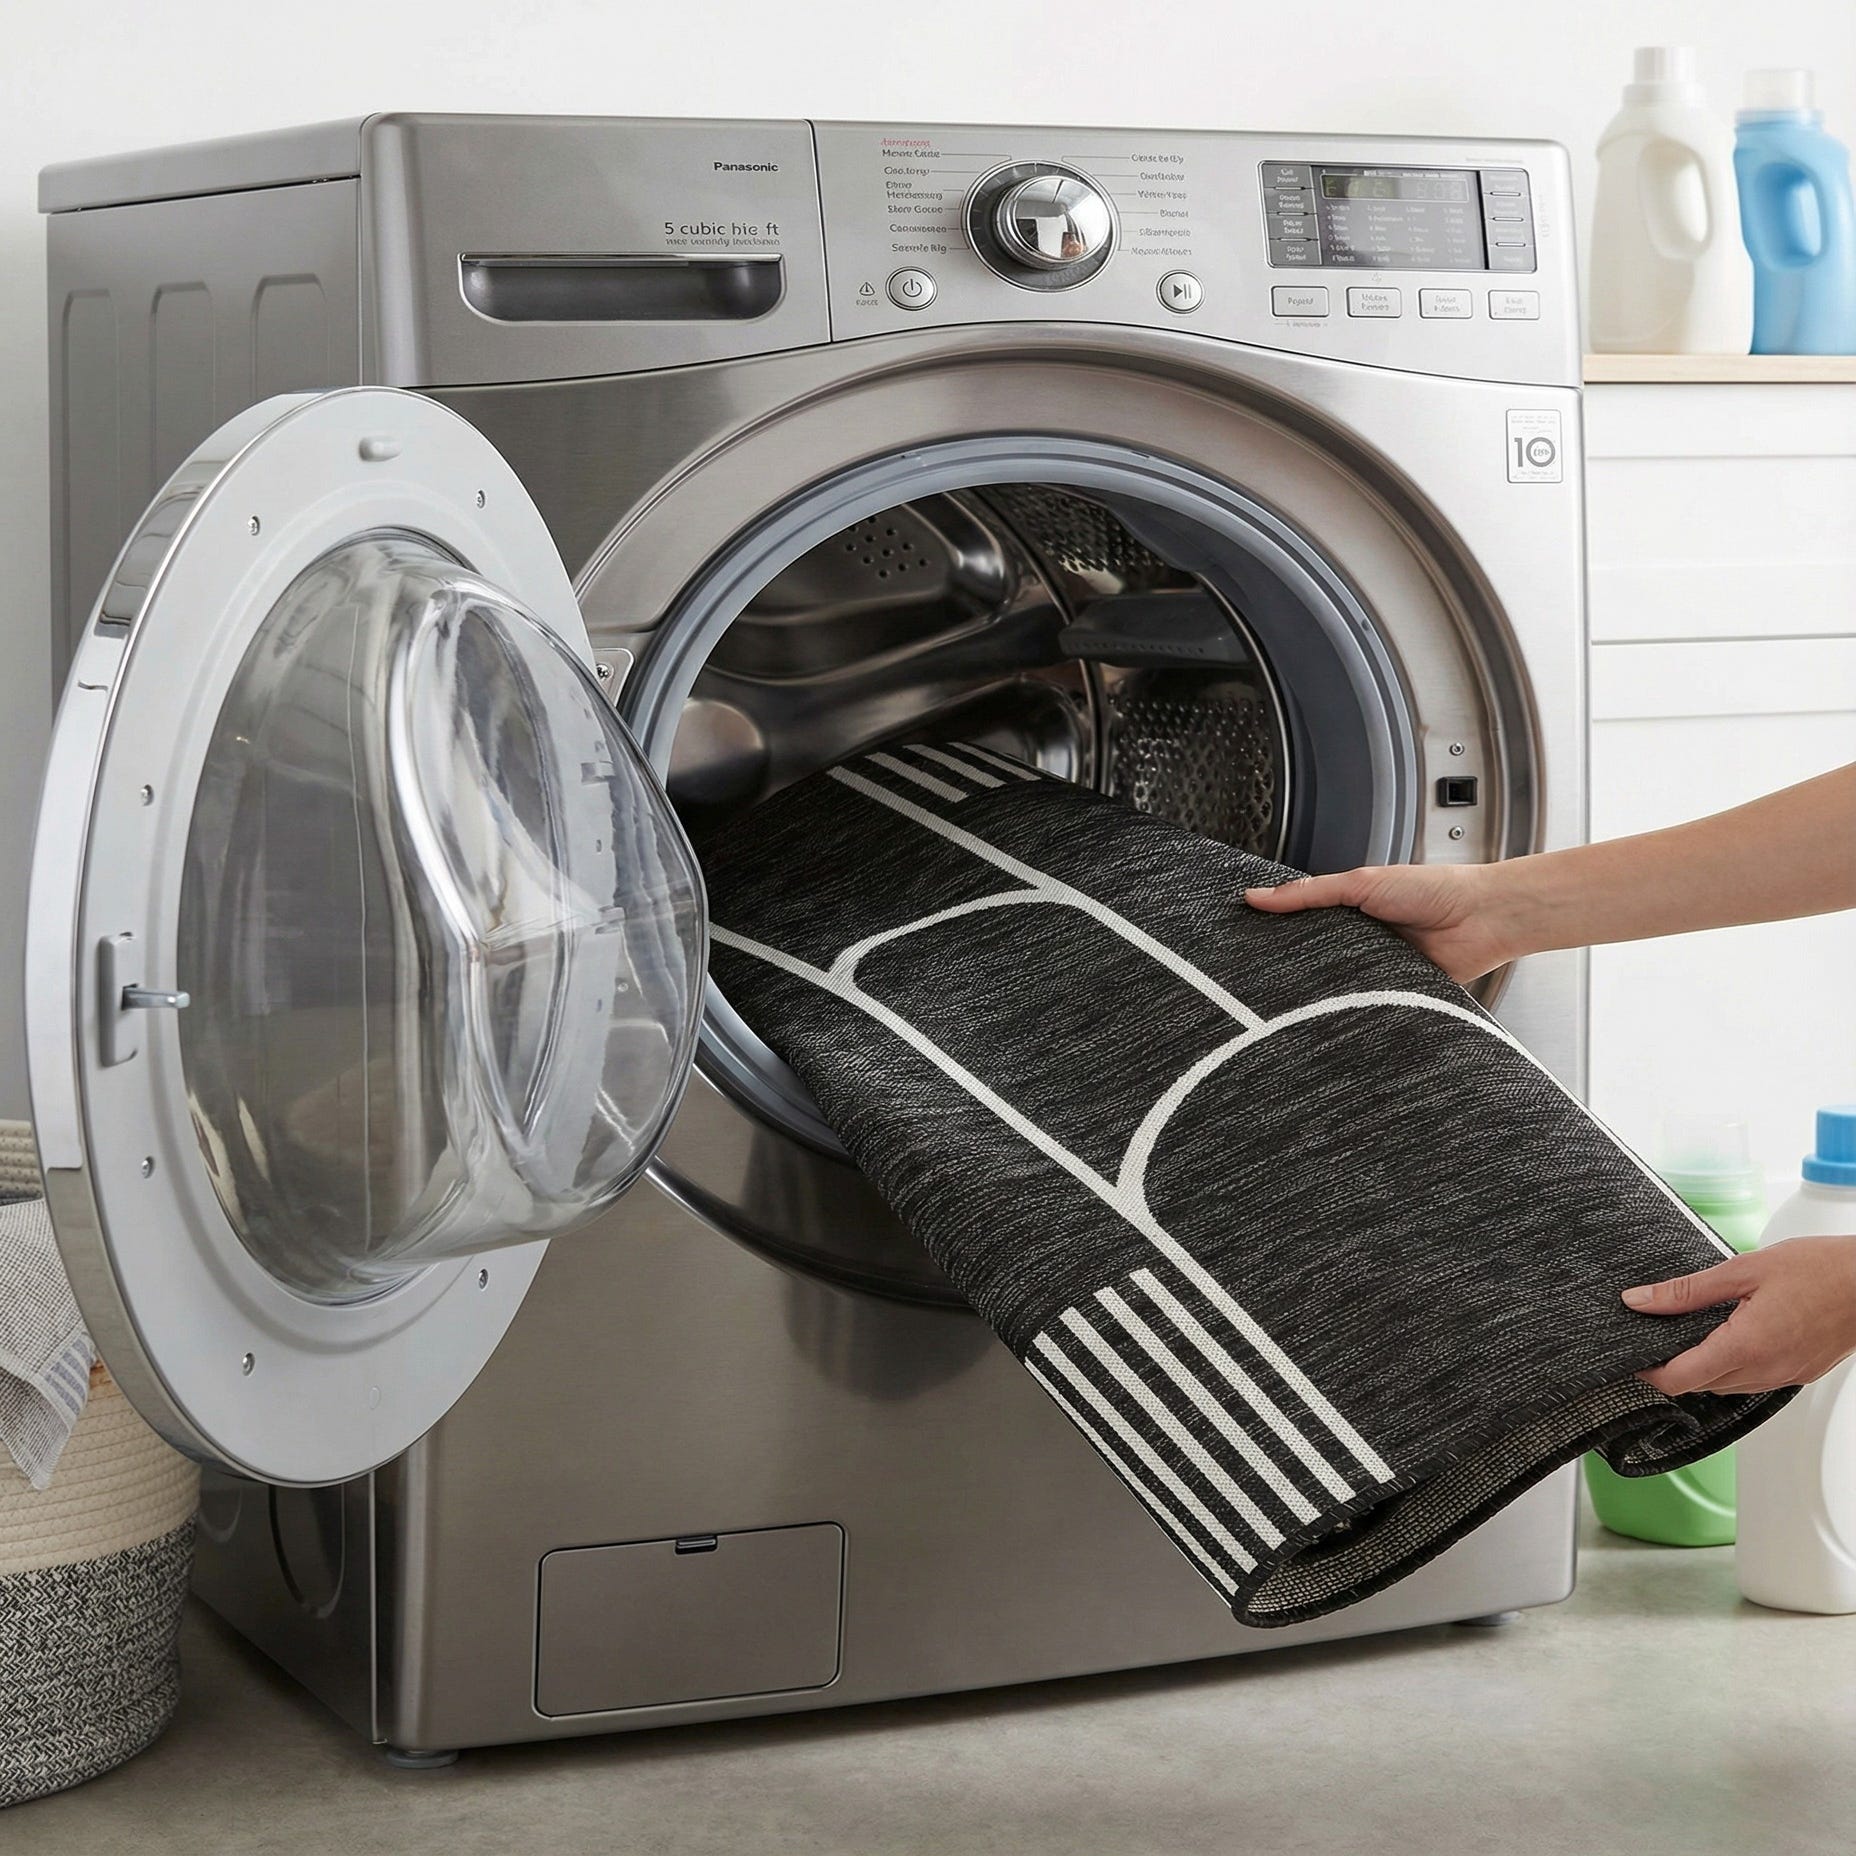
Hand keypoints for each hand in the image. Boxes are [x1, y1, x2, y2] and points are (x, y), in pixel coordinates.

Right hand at [1244, 862, 1520, 983]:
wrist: (1484, 918)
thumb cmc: (1433, 890)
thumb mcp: (1362, 883)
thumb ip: (1311, 893)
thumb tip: (1257, 897)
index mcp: (1347, 911)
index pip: (1299, 925)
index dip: (1273, 933)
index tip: (1241, 943)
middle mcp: (1358, 942)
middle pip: (1313, 959)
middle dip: (1293, 970)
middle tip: (1257, 981)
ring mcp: (1376, 969)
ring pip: (1337, 986)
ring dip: (1324, 992)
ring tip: (1292, 1002)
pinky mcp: (1394, 994)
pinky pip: (1366, 1005)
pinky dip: (1355, 1009)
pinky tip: (1335, 1015)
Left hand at [1622, 1235, 1855, 1394]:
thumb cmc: (1821, 1271)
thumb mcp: (1743, 1270)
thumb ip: (1687, 1291)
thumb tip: (1640, 1300)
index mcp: (1746, 1347)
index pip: (1681, 1379)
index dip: (1650, 1372)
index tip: (1634, 1357)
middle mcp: (1766, 1370)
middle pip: (1701, 1385)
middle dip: (1674, 1367)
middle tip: (1659, 1336)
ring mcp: (1785, 1376)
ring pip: (1727, 1386)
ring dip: (1705, 1367)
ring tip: (1692, 1333)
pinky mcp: (1800, 1374)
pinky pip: (1755, 1380)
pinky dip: (1734, 1366)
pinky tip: (1732, 1337)